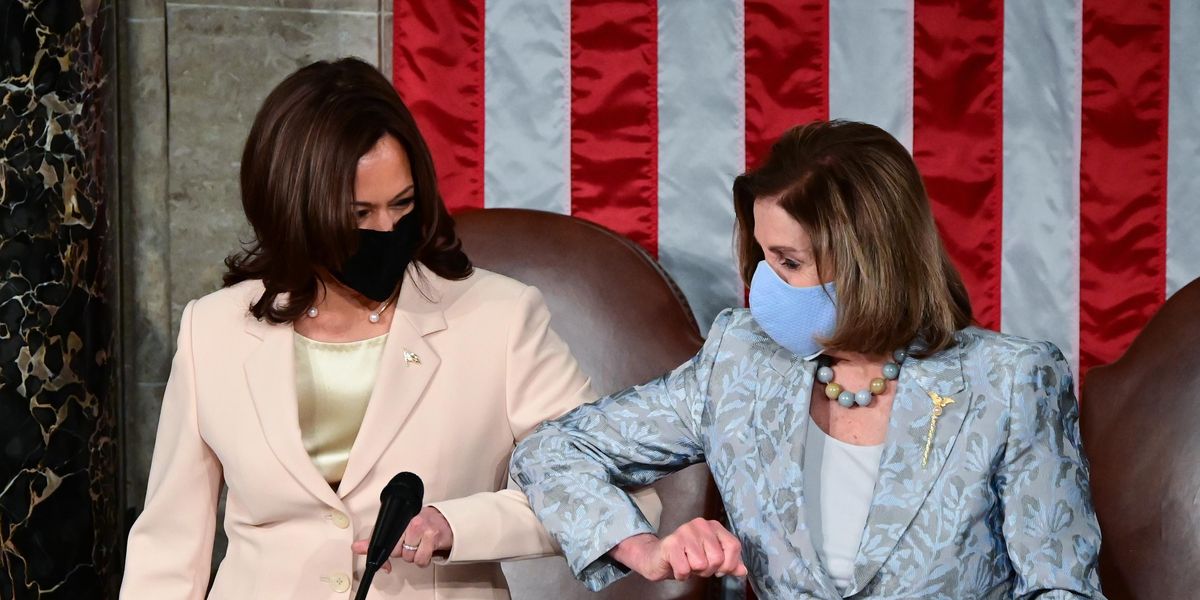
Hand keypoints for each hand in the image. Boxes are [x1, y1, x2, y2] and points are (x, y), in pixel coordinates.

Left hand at [352, 506, 454, 570]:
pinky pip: (421, 560)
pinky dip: (423, 559)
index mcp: (400, 518)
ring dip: (414, 556)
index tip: (385, 562)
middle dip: (402, 551)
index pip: (384, 538)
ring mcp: (422, 528)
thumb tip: (356, 547)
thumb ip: (377, 539)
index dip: (384, 552)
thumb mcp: (398, 528)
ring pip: (408, 557)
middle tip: (410, 542)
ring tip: (419, 545)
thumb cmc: (422, 524)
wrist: (446, 522)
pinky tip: (426, 549)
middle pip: (395, 551)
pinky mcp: (433, 537)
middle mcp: (411, 521)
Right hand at [609, 519, 746, 580]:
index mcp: (713, 526)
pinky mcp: (670, 544)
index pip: (734, 546)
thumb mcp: (711, 559)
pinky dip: (681, 575)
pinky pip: (685, 569)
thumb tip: (743, 571)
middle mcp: (700, 524)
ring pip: (701, 565)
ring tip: (686, 564)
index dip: (729, 564)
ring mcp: (684, 532)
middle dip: (708, 570)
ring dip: (694, 572)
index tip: (719, 569)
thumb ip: (729, 564)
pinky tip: (676, 567)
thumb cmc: (686, 557)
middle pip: (718, 558)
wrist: (656, 557)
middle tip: (697, 566)